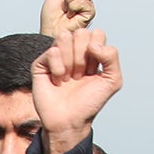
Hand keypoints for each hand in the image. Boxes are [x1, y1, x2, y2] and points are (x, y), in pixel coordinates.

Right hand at [30, 27, 120, 153]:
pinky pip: (52, 52)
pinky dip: (58, 68)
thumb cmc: (89, 102)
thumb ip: (112, 57)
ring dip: (70, 61)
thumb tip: (93, 45)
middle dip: (83, 57)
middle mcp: (72, 50)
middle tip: (80, 76)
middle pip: (81, 33)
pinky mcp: (41, 63)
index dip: (97, 54)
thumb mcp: (113, 80)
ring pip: (64, 36)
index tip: (93, 72)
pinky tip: (57, 81)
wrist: (70, 121)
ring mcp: (56, 55)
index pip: (96, 33)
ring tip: (69, 77)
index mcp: (90, 51)